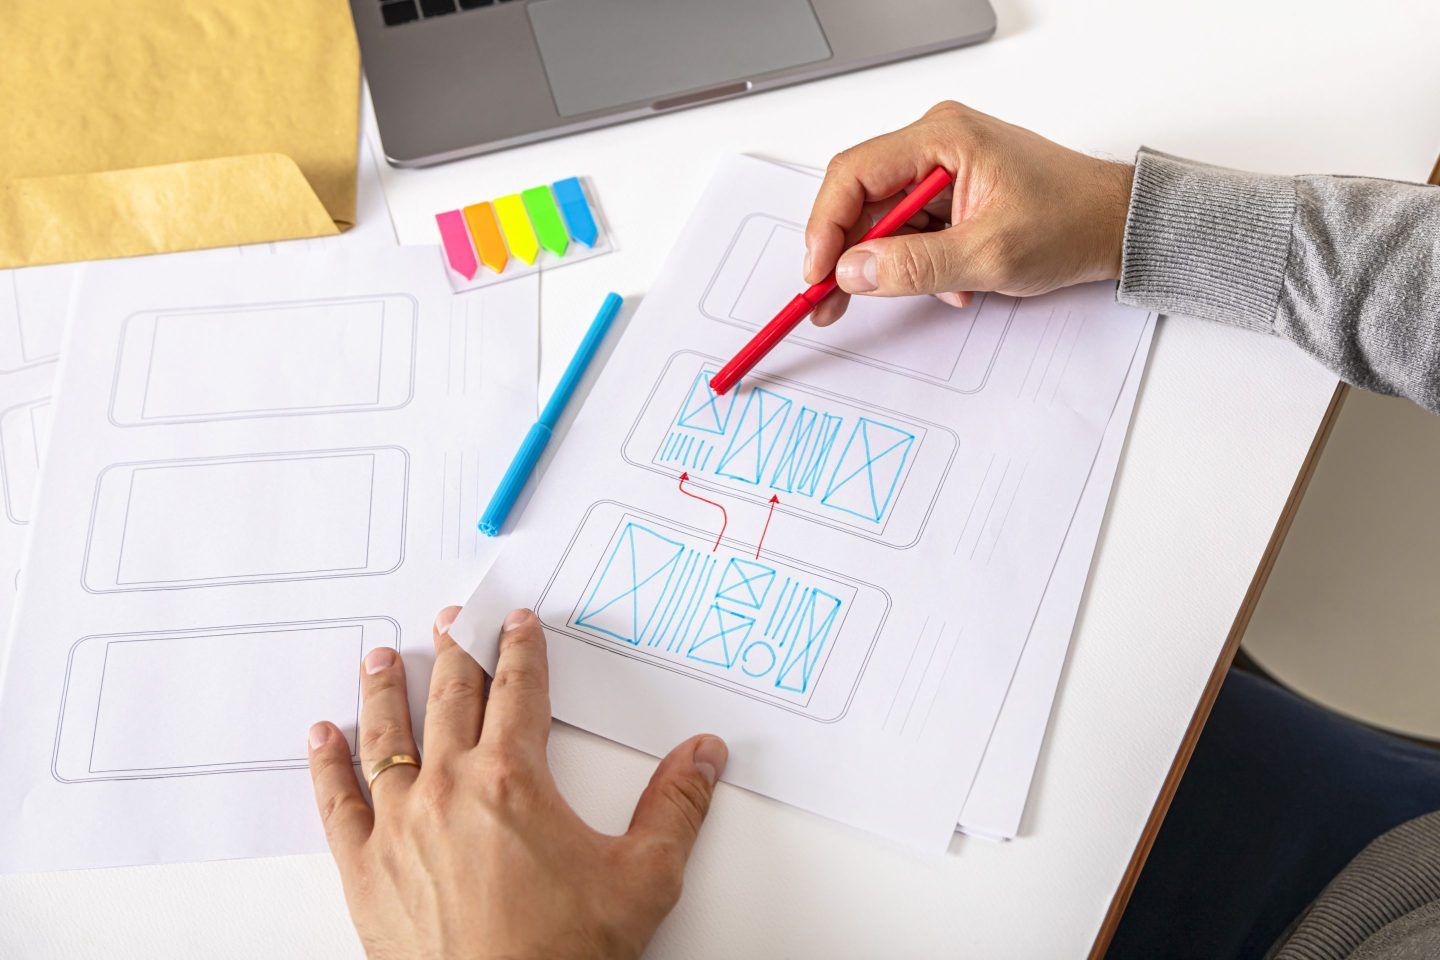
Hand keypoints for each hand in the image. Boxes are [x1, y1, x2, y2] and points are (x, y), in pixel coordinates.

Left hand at [307, 607, 727, 959]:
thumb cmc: (564, 955)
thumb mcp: (643, 877)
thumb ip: (676, 807)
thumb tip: (705, 756)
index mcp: (513, 779)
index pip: (518, 690)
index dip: (520, 650)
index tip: (515, 624)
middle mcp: (448, 788)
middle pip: (451, 699)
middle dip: (455, 653)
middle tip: (451, 621)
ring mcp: (399, 826)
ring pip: (387, 736)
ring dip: (386, 691)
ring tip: (381, 657)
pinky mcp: (365, 868)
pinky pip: (337, 802)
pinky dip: (327, 764)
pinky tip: (321, 738)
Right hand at [804, 100, 1133, 325]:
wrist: (1117, 226)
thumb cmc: (1072, 222)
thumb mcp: (989, 255)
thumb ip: (914, 266)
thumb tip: (852, 271)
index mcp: (942, 138)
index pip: (853, 174)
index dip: (825, 227)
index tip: (818, 273)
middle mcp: (937, 143)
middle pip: (862, 198)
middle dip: (851, 254)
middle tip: (834, 300)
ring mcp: (944, 167)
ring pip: (886, 221)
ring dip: (898, 264)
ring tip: (939, 289)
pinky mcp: (954, 192)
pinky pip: (913, 230)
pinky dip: (922, 263)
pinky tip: (955, 281)